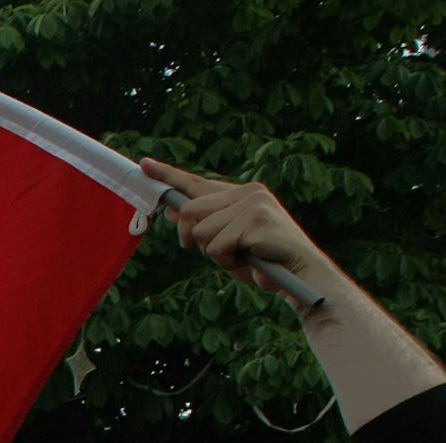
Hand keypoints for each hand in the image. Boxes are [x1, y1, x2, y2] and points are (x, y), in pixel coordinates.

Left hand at [141, 158, 327, 306]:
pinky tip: (249, 259)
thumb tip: (172, 210)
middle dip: (191, 237)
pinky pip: (217, 246)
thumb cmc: (261, 260)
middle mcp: (247, 192)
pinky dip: (226, 261)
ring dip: (213, 253)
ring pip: (201, 231)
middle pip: (189, 211)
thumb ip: (202, 224)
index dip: (168, 176)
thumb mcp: (225, 241)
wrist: (300, 274)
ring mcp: (253, 204)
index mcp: (240, 193)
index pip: (197, 182)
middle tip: (213, 252)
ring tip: (240, 255)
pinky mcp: (256, 221)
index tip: (145, 165)